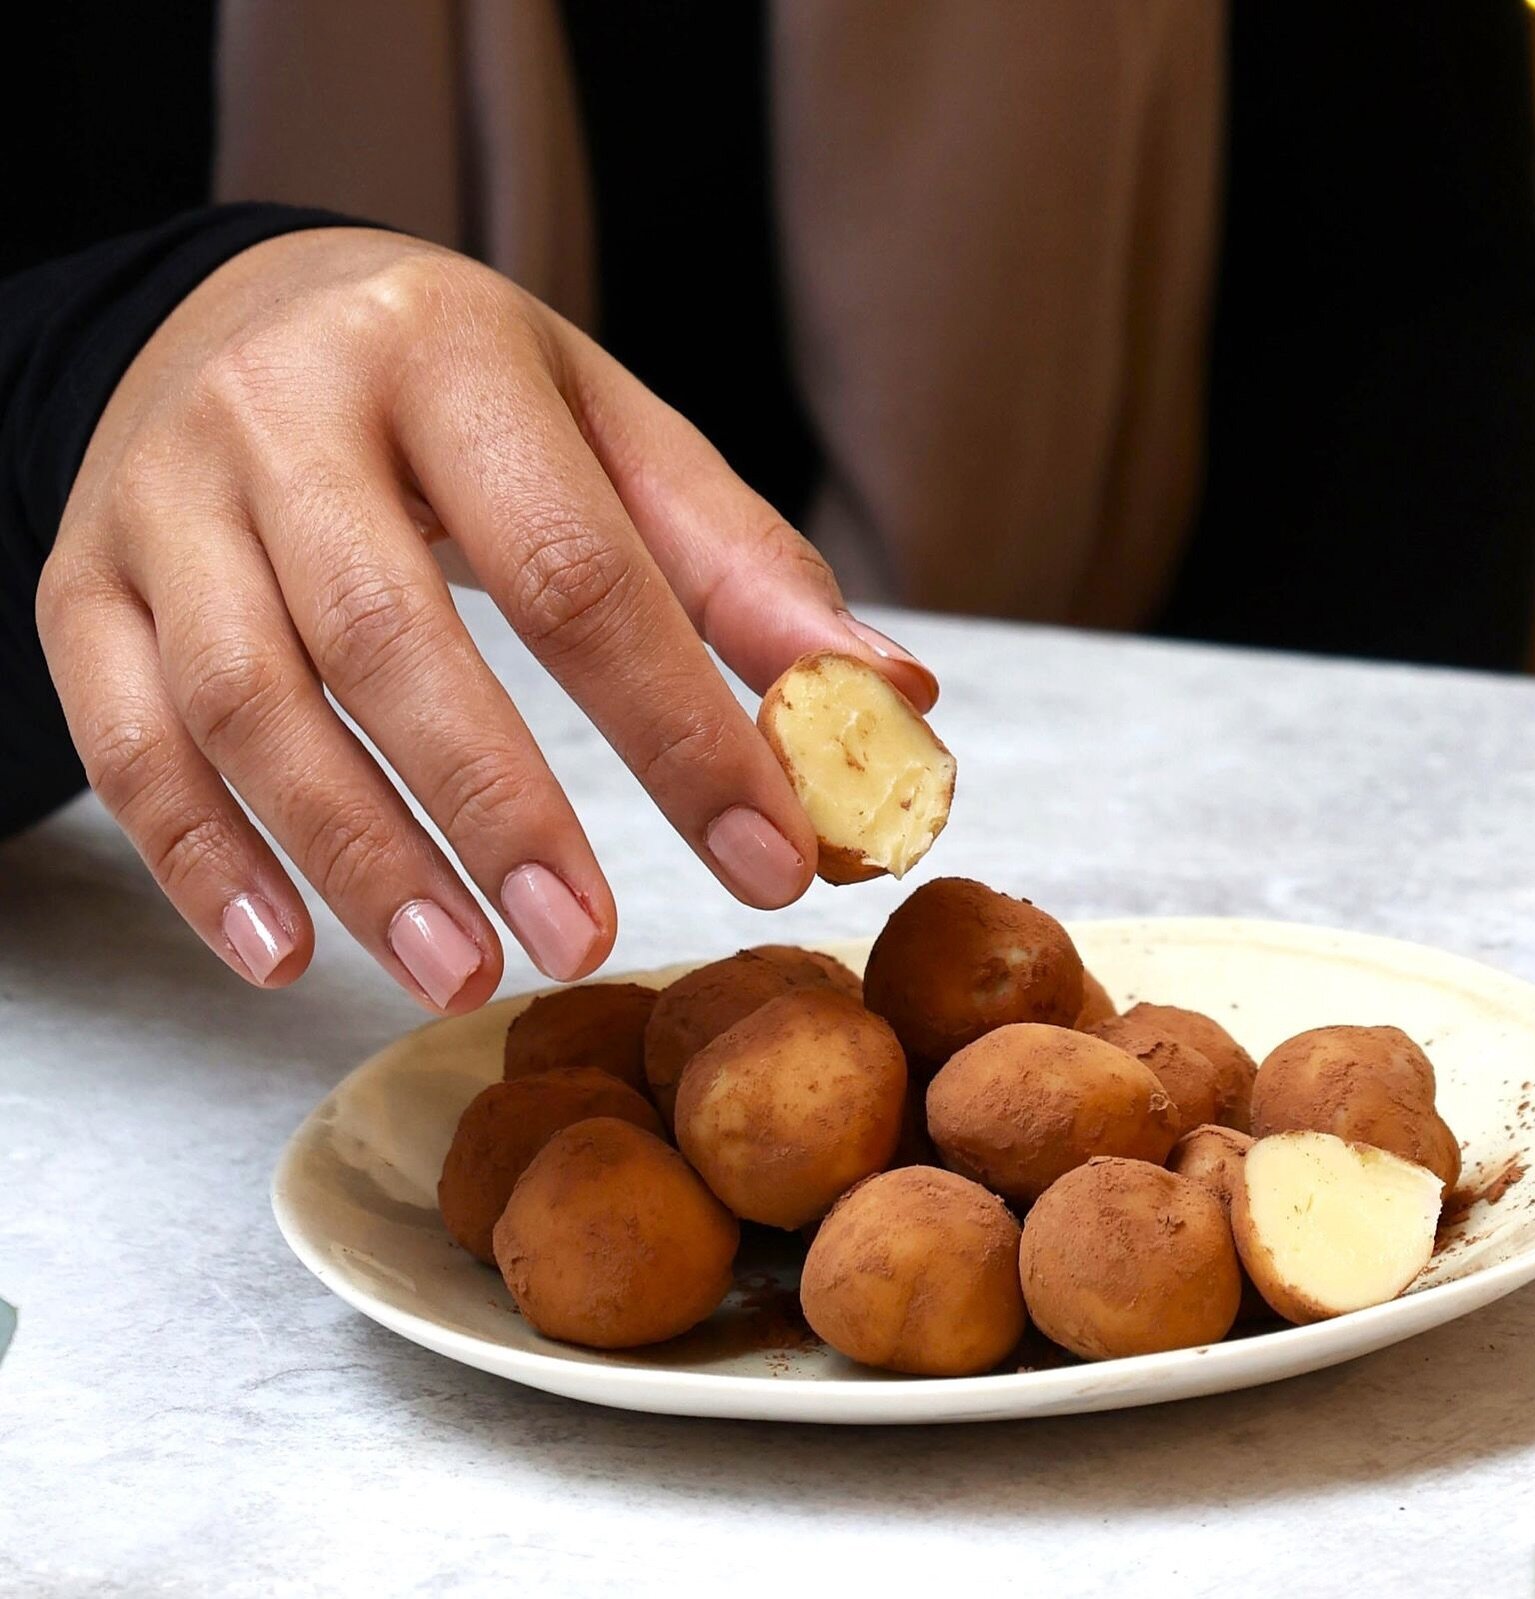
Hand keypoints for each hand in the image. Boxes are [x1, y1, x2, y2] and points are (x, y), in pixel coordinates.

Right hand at [36, 229, 935, 1010]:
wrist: (249, 311)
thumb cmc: (465, 396)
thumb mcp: (612, 435)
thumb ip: (742, 566)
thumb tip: (891, 699)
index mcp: (448, 357)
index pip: (575, 565)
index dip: (677, 726)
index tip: (768, 857)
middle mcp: (284, 413)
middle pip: (388, 636)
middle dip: (500, 812)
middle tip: (591, 946)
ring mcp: (162, 500)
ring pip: (246, 704)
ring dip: (357, 861)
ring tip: (461, 974)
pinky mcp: (81, 581)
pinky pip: (124, 741)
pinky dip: (202, 864)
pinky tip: (286, 953)